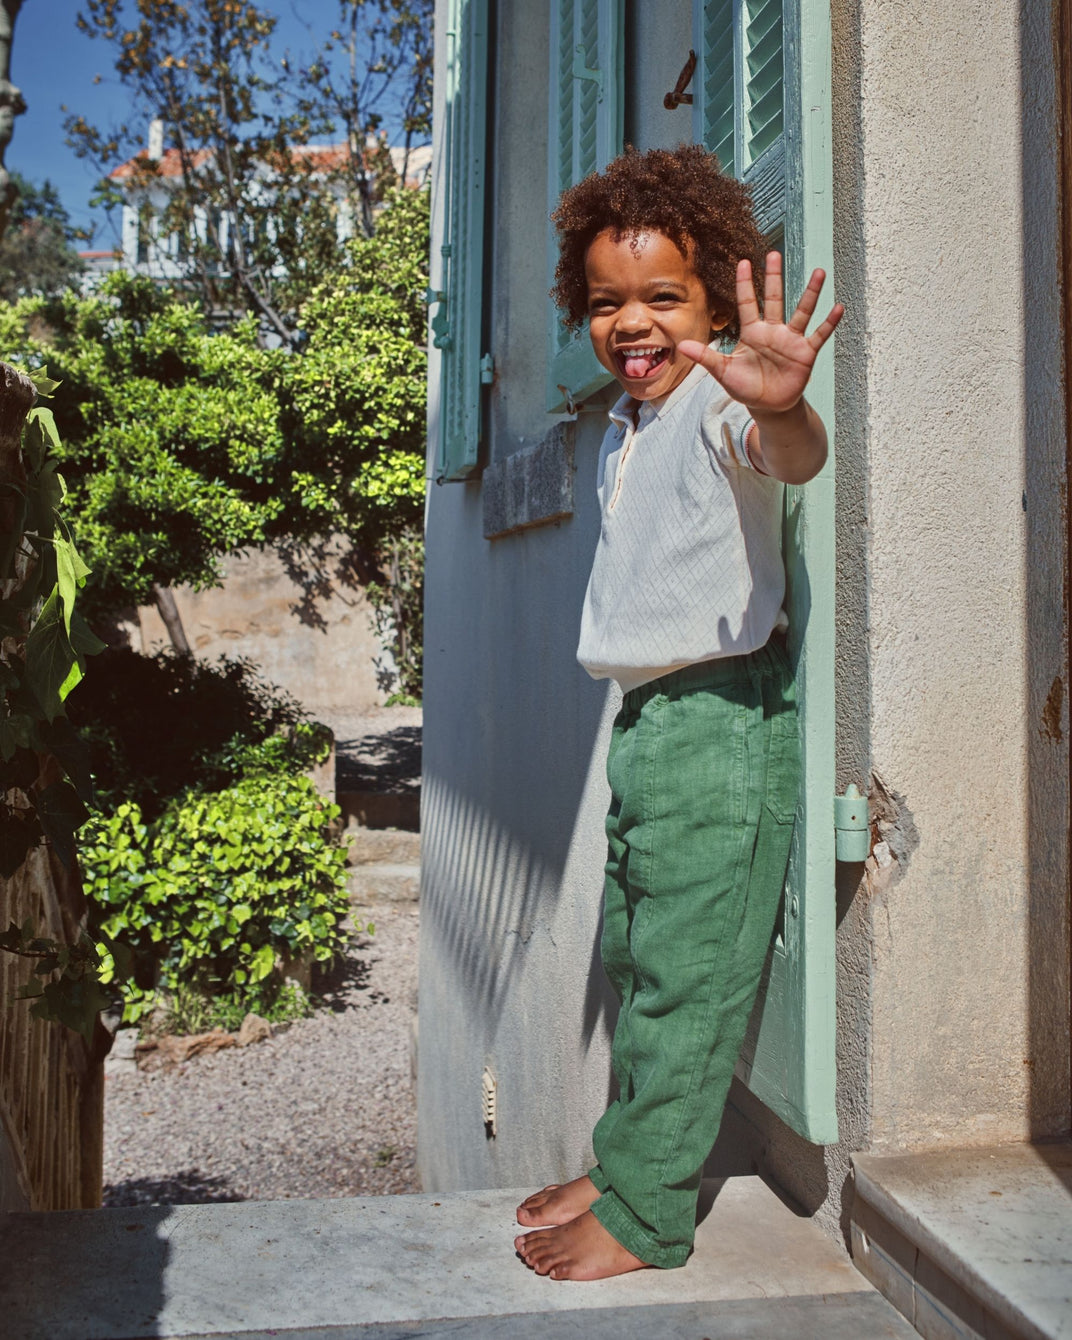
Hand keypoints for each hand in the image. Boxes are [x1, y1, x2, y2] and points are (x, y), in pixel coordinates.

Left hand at [678, 253, 842, 415]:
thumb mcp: (723, 372)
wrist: (769, 406)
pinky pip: (819, 334)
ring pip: (802, 311)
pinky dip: (829, 323)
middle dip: (773, 277)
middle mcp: (773, 331)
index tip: (743, 261)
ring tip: (819, 272)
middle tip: (774, 252)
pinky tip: (838, 307)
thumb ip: (706, 356)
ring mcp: (791, 340)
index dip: (744, 284)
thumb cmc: (746, 387)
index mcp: (752, 332)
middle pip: (774, 298)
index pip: (747, 303)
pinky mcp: (806, 353)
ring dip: (810, 293)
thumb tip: (680, 347)